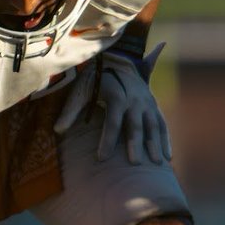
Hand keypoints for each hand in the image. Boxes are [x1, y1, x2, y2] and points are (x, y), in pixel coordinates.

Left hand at [54, 43, 171, 164]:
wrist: (115, 61)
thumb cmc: (94, 80)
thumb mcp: (80, 92)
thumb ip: (70, 111)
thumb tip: (57, 130)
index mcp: (116, 96)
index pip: (112, 122)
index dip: (106, 141)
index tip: (101, 159)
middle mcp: (134, 99)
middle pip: (135, 125)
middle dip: (135, 144)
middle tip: (134, 163)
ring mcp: (146, 102)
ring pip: (152, 125)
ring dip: (155, 144)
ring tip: (156, 163)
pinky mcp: (153, 105)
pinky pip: (161, 123)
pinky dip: (165, 139)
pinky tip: (167, 157)